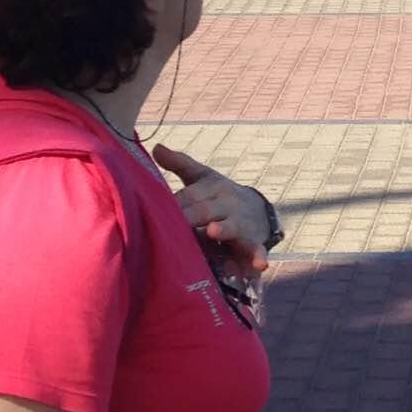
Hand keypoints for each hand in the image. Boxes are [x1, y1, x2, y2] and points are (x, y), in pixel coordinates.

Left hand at [152, 151, 272, 265]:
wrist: (258, 211)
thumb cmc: (219, 197)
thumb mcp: (204, 178)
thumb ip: (181, 164)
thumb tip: (156, 146)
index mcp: (212, 188)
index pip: (188, 195)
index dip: (173, 203)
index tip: (152, 208)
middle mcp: (227, 203)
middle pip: (204, 210)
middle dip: (190, 216)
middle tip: (171, 223)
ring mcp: (241, 223)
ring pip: (230, 227)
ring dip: (223, 229)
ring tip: (213, 232)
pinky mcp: (253, 242)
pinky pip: (257, 250)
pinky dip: (259, 257)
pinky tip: (259, 265)